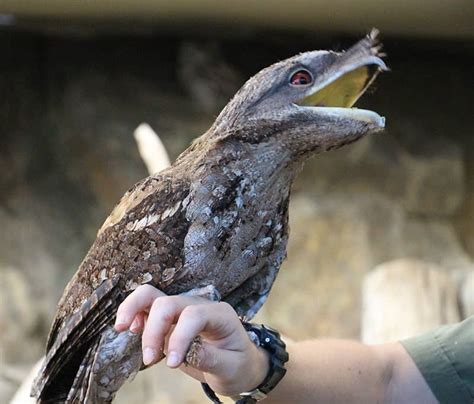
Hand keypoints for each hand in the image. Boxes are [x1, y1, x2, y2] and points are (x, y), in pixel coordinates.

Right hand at [114, 284, 268, 396]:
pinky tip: (129, 329)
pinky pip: (146, 306)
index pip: (194, 315)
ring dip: (133, 309)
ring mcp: (182, 309)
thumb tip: (183, 354)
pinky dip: (134, 313)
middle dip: (154, 330)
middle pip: (168, 303)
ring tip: (122, 328)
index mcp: (219, 314)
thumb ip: (210, 358)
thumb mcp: (231, 367)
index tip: (173, 364)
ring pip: (152, 294)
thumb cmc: (237, 364)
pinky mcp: (169, 318)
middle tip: (150, 359)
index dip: (179, 338)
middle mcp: (198, 305)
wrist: (238, 363)